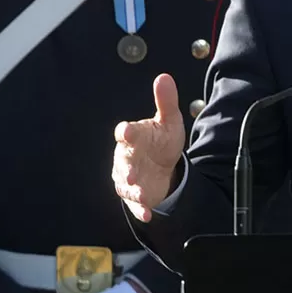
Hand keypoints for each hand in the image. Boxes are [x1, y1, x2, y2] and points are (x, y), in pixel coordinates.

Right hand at [112, 74, 185, 221]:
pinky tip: (148, 215)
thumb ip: (166, 101)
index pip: (126, 132)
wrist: (163, 165)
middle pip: (123, 161)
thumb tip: (164, 77)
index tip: (127, 130)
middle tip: (130, 172)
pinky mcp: (136, 195)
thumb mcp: (169, 121)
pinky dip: (140, 210)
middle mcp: (127, 157)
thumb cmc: (161, 141)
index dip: (126, 131)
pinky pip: (135, 204)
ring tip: (140, 192)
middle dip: (126, 167)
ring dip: (132, 189)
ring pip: (126, 184)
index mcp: (134, 137)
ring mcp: (130, 177)